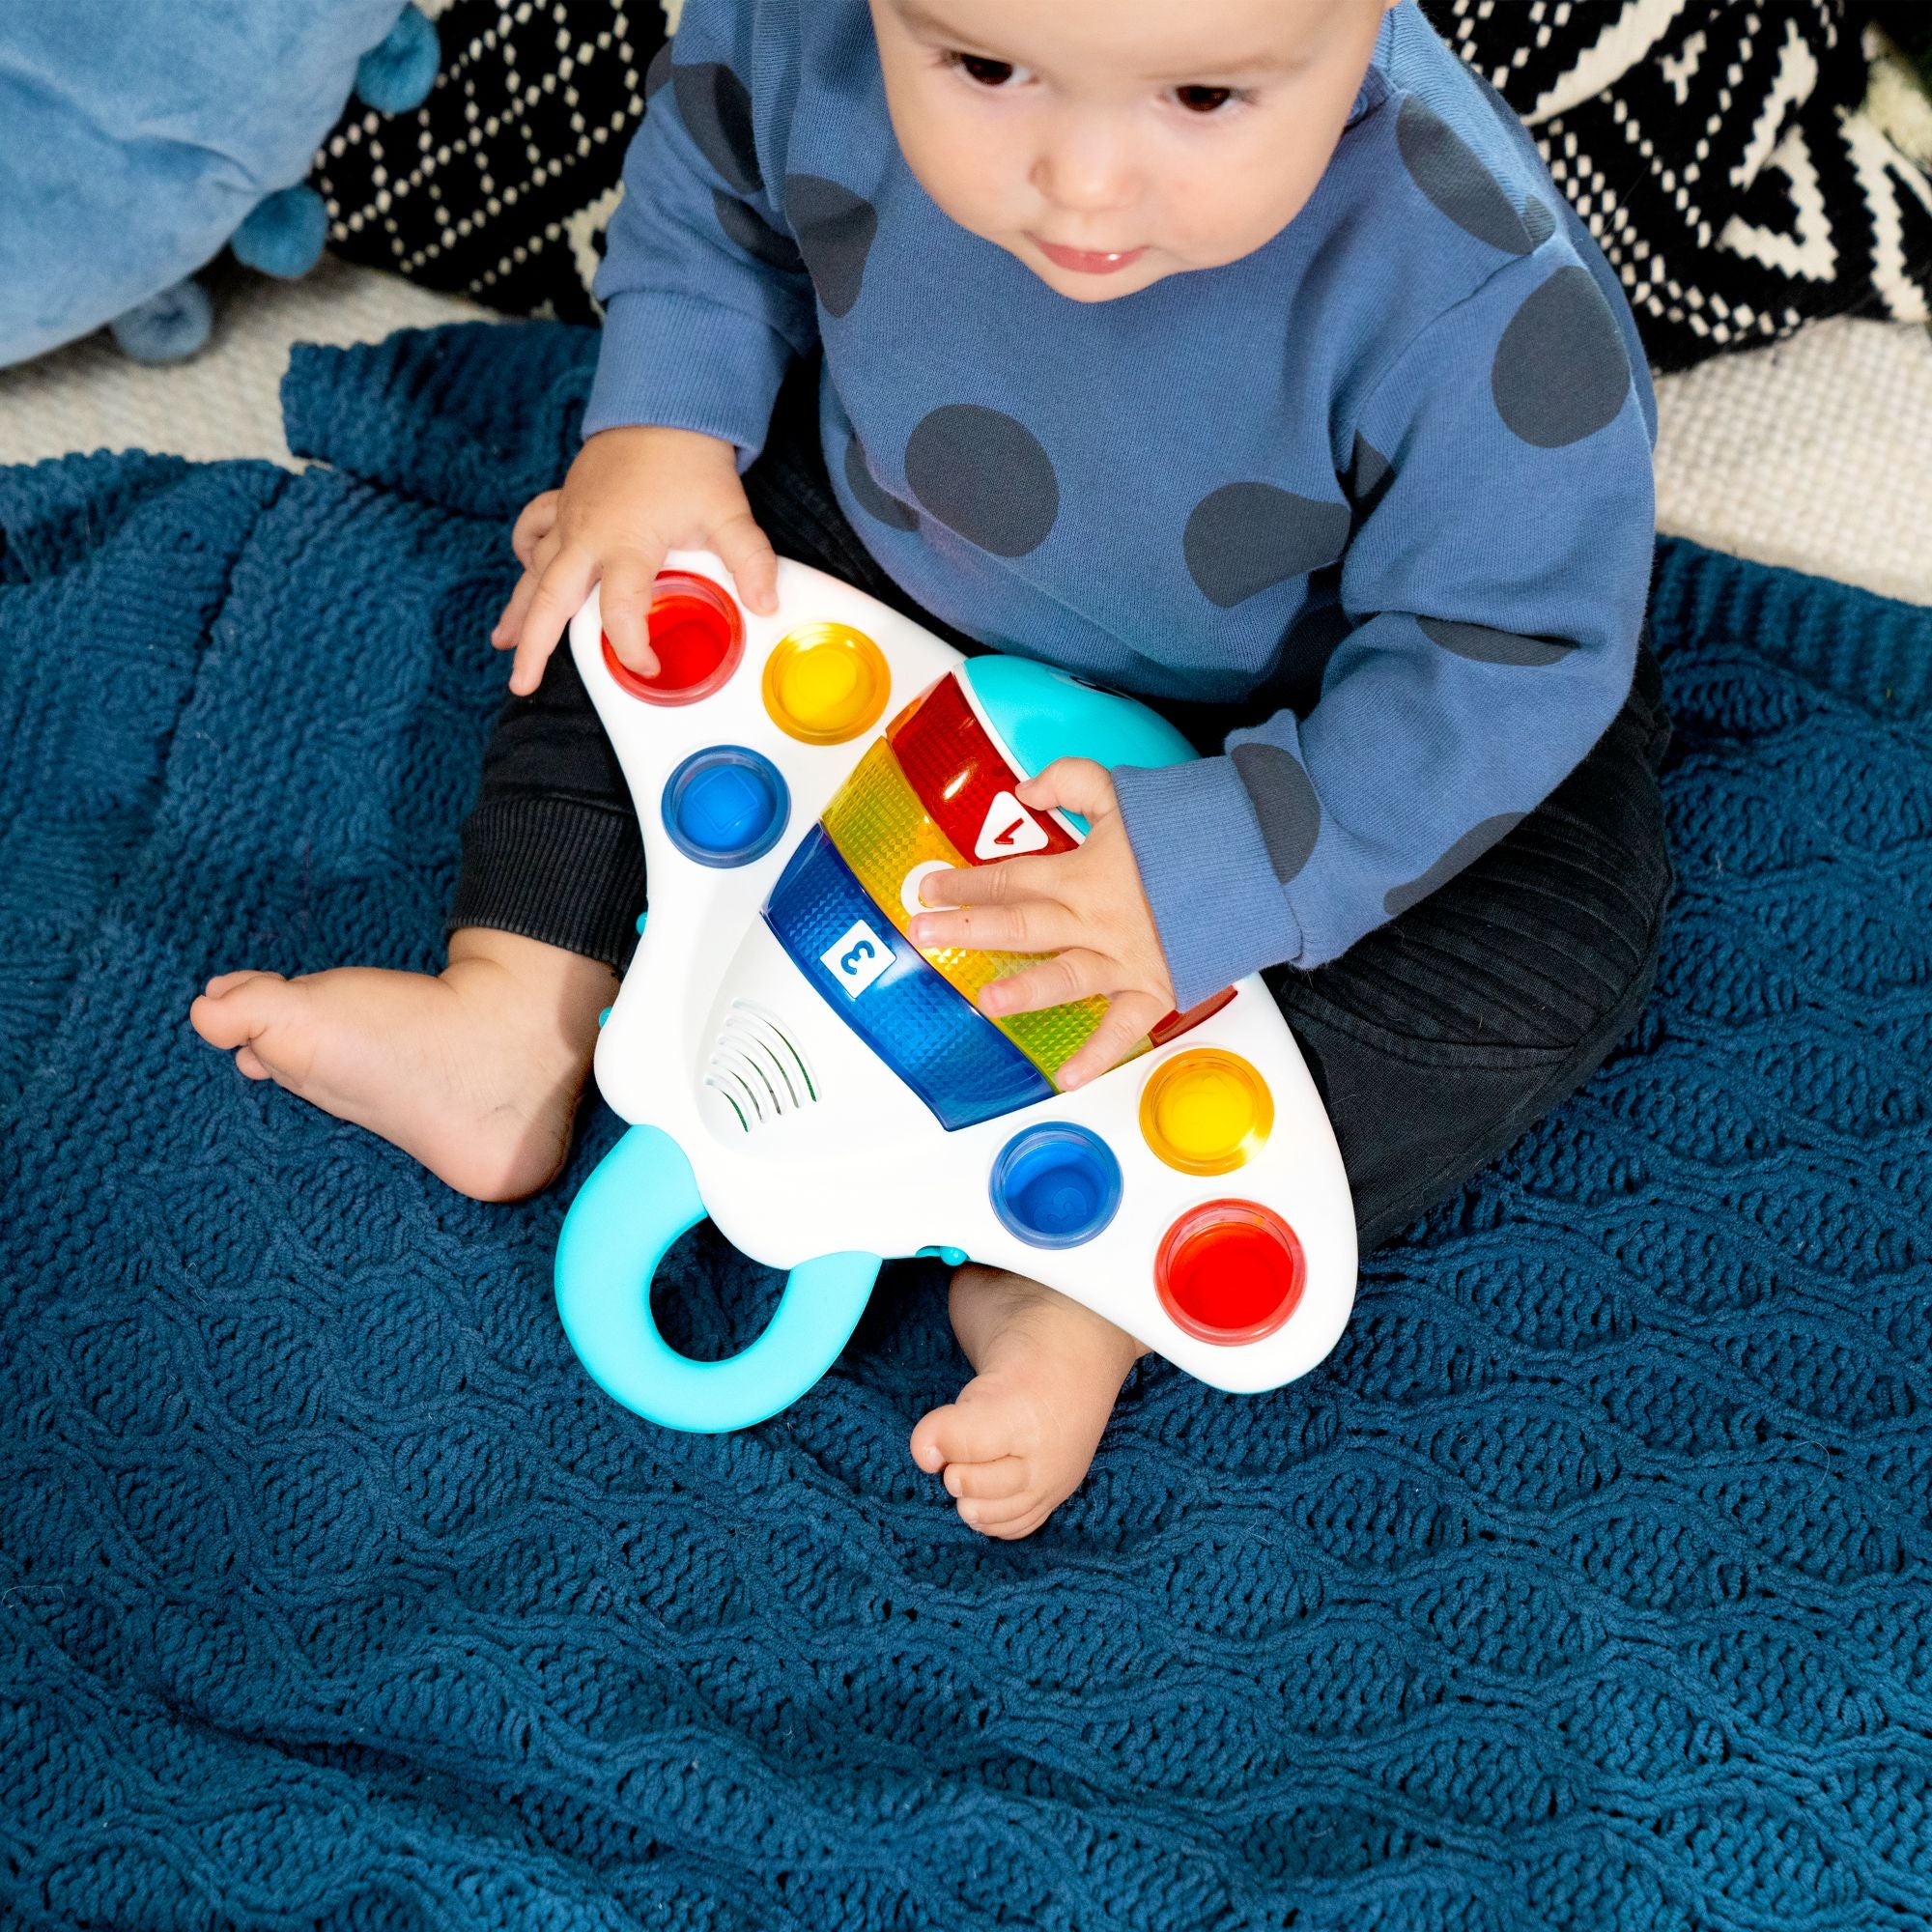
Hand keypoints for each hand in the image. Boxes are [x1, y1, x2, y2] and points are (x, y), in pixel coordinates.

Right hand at [489, 424, 779, 695]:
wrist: (664, 406)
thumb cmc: (691, 461)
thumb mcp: (729, 513)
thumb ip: (750, 561)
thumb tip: (767, 604)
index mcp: (626, 542)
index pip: (620, 610)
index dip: (631, 647)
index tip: (647, 668)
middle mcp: (588, 535)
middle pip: (550, 597)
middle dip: (535, 643)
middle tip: (522, 684)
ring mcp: (571, 517)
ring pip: (534, 570)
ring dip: (518, 608)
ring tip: (506, 645)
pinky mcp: (565, 501)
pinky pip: (533, 529)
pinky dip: (526, 552)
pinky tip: (525, 575)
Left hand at [906, 759, 1175, 1087]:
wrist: (1262, 858)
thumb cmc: (1194, 827)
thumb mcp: (1127, 790)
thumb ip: (1072, 783)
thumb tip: (1026, 789)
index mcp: (1083, 873)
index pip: (1011, 877)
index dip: (966, 881)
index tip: (931, 887)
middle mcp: (1096, 920)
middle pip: (1020, 923)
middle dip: (967, 926)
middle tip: (921, 932)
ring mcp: (1124, 959)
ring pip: (1063, 975)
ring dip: (1022, 989)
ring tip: (984, 1000)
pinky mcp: (1156, 987)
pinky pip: (1122, 1027)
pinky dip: (1096, 1054)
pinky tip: (1063, 1077)